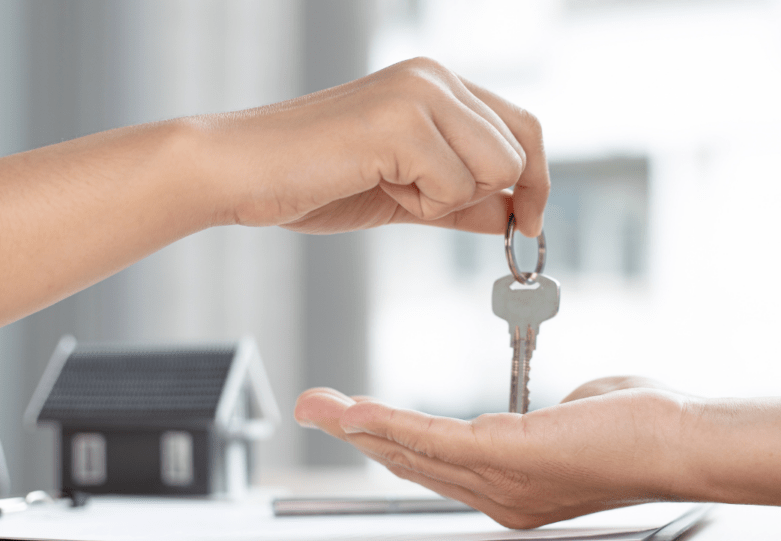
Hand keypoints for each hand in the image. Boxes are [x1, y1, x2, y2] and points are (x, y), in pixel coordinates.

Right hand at [200, 57, 549, 236]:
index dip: (537, 179)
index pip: (523, 126)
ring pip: (496, 169)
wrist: (243, 174)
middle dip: (487, 194)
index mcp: (437, 85)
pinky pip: (456, 186)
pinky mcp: (400, 122)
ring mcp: (419, 94)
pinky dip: (421, 203)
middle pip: (520, 149)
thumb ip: (463, 200)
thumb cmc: (316, 179)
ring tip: (389, 183)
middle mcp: (435, 78)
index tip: (531, 223)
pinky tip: (375, 181)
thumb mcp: (408, 194)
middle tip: (422, 198)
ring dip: (446, 198)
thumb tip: (516, 216)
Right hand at [294, 377, 698, 528]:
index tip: (357, 423)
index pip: (439, 468)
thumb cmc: (641, 428)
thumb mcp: (578, 417)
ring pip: (412, 452)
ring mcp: (500, 483)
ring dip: (358, 426)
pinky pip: (432, 439)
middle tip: (316, 410)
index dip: (391, 444)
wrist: (678, 441)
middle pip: (412, 465)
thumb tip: (545, 404)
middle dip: (357, 436)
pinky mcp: (505, 456)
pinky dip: (388, 423)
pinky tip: (357, 411)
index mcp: (514, 491)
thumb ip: (548, 415)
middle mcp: (499, 498)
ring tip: (319, 406)